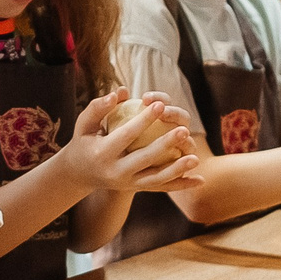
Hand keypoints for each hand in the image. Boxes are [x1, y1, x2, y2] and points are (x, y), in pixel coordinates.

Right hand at [62, 90, 202, 193]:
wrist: (80, 174)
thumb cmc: (84, 142)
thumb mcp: (84, 125)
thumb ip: (99, 107)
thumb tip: (121, 91)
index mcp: (102, 153)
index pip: (126, 135)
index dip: (144, 119)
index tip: (159, 104)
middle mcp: (116, 171)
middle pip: (145, 158)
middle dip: (166, 145)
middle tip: (183, 130)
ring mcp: (128, 182)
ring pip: (157, 178)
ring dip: (178, 169)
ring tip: (195, 158)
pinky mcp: (137, 188)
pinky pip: (162, 187)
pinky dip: (181, 184)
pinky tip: (200, 180)